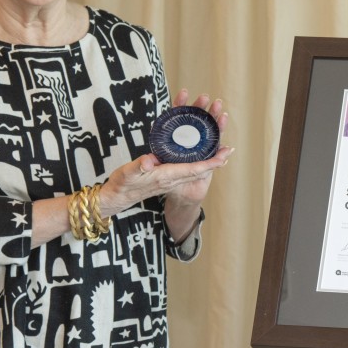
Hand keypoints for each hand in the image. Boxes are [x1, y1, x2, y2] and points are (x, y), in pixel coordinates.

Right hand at [100, 88, 232, 216]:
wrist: (118, 198)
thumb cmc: (122, 184)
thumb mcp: (127, 173)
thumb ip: (138, 167)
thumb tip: (148, 161)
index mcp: (165, 176)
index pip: (192, 170)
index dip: (209, 164)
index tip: (223, 156)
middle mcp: (171, 179)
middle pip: (199, 170)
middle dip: (215, 161)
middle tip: (229, 150)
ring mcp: (170, 179)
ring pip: (195, 170)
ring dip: (209, 162)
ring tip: (222, 151)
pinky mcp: (167, 177)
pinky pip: (188, 170)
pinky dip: (199, 163)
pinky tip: (202, 155)